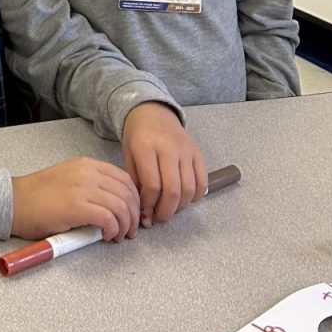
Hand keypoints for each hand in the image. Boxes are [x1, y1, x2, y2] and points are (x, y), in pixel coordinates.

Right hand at [10, 157, 139, 241]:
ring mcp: (82, 188)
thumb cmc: (37, 197)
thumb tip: (114, 206)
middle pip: (127, 193)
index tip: (132, 214)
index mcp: (86, 164)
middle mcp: (87, 172)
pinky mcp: (77, 207)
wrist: (14, 202)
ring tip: (119, 236)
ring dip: (126, 225)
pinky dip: (113, 230)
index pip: (124, 178)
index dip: (134, 199)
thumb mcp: (68, 180)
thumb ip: (91, 186)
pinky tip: (106, 236)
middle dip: (134, 215)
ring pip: (121, 206)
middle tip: (130, 230)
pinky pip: (109, 218)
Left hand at [121, 101, 206, 226]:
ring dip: (180, 206)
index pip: (152, 185)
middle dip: (166, 211)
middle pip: (173, 189)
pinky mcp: (198, 153)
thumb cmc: (137, 138)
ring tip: (170, 209)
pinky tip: (184, 200)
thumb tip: (145, 214)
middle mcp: (168, 148)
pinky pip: (202, 181)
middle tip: (158, 218)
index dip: (149, 205)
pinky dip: (196, 196)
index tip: (145, 213)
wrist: (152, 113)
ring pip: (189, 188)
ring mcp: (186, 150)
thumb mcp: (128, 157)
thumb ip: (136, 183)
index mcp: (145, 147)